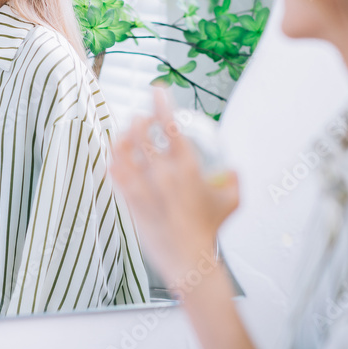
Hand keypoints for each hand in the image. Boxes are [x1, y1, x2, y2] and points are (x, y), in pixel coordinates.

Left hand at [109, 88, 239, 292]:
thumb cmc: (209, 230)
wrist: (187, 258)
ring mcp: (142, 186)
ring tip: (127, 133)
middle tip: (142, 118)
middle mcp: (161, 172)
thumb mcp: (231, 200)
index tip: (158, 90)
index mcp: (186, 166)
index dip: (161, 102)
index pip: (169, 124)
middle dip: (140, 118)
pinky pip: (114, 171)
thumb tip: (231, 167)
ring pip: (123, 148)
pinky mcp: (129, 199)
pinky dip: (114, 159)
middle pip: (140, 131)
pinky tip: (116, 157)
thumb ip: (233, 178)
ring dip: (123, 135)